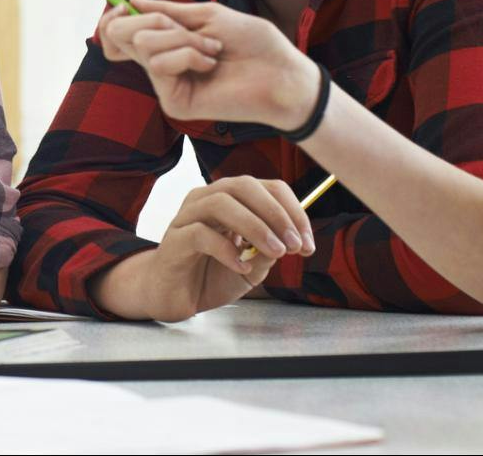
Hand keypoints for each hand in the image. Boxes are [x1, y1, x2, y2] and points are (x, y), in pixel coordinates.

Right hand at [104, 0, 322, 131]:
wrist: (281, 72)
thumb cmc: (253, 43)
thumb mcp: (206, 15)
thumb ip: (167, 12)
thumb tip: (131, 0)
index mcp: (166, 44)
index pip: (118, 35)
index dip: (112, 18)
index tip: (121, 6)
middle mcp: (161, 66)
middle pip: (119, 35)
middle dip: (153, 20)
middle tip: (187, 28)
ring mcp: (166, 86)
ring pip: (143, 46)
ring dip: (182, 38)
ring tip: (212, 49)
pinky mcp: (175, 103)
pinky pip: (161, 65)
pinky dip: (188, 54)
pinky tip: (211, 63)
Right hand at [126, 176, 316, 321]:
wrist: (173, 297)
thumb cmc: (211, 275)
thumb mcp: (252, 267)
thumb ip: (269, 251)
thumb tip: (293, 240)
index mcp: (231, 200)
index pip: (266, 188)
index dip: (292, 211)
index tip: (308, 243)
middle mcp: (207, 199)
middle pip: (243, 186)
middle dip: (275, 213)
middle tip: (294, 244)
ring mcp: (187, 217)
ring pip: (221, 203)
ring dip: (255, 226)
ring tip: (276, 253)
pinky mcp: (174, 239)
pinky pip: (200, 233)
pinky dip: (226, 249)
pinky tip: (241, 267)